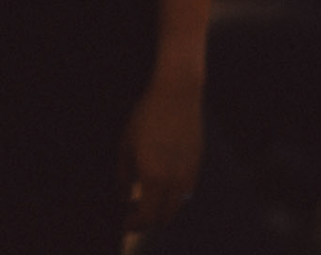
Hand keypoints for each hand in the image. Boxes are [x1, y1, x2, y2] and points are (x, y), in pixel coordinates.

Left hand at [119, 74, 202, 231]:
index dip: (136, 224)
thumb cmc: (146, 117)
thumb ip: (124, 176)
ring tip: (146, 200)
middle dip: (149, 219)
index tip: (125, 223)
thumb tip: (124, 197)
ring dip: (162, 208)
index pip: (148, 216)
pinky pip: (186, 191)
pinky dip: (173, 196)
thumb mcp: (127, 145)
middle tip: (134, 214)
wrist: (177, 95)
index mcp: (154, 177)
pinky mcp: (197, 164)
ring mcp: (189, 173)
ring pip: (178, 205)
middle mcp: (175, 180)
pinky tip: (161, 184)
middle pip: (165, 216)